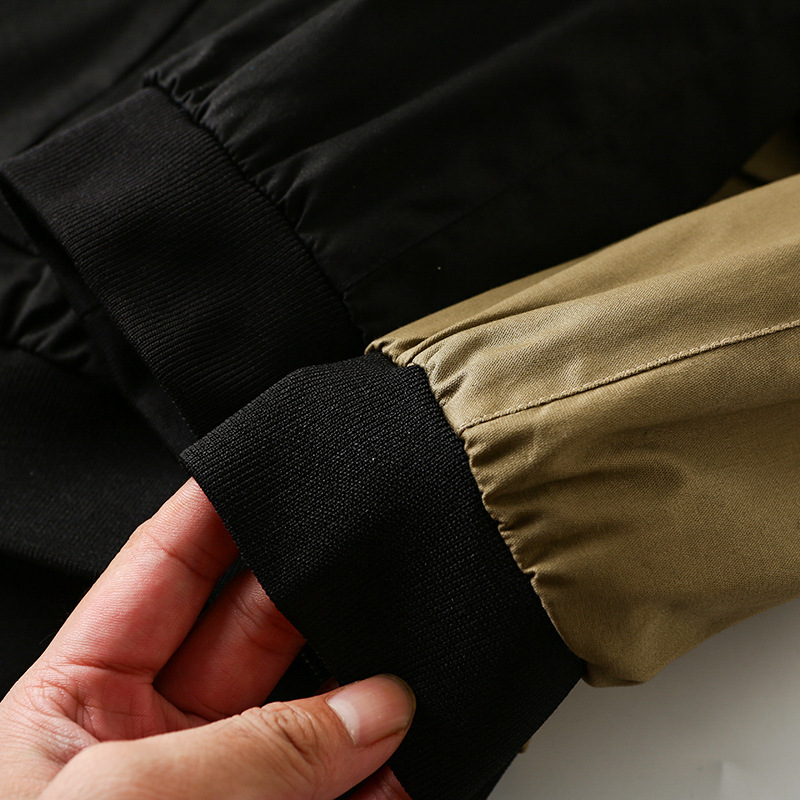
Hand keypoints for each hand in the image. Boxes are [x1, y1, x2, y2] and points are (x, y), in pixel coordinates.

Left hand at [0, 480, 413, 798]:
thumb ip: (250, 752)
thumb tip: (371, 709)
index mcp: (77, 701)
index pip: (161, 573)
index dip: (216, 515)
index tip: (272, 465)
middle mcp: (149, 744)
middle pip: (250, 635)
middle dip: (311, 600)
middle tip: (369, 571)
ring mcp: (214, 797)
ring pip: (304, 718)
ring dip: (359, 700)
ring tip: (405, 684)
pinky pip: (332, 795)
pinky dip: (375, 782)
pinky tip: (401, 772)